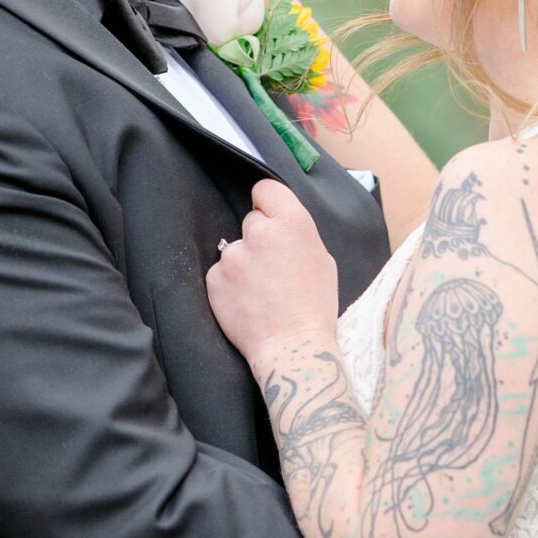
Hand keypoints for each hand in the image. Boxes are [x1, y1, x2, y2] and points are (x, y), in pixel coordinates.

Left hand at [206, 180, 337, 371]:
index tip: (269, 216)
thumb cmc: (314, 308)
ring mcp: (233, 256)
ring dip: (244, 263)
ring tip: (261, 291)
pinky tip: (247, 302)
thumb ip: (296, 234)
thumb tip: (279, 224)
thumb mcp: (322, 260)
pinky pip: (222, 272)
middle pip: (251, 220)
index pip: (265, 189)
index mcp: (292, 223)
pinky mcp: (215, 278)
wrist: (292, 349)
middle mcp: (259, 233)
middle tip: (273, 267)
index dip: (267, 204)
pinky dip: (230, 284)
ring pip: (235, 248)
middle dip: (259, 238)